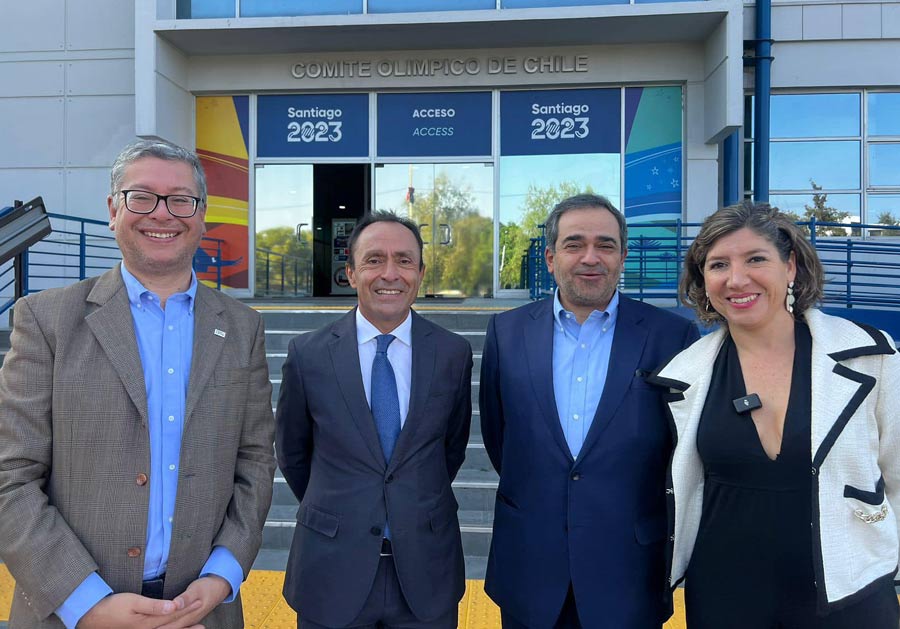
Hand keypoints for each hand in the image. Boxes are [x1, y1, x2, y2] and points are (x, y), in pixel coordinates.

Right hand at [77, 592, 195, 628]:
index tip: (200, 602)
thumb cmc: (112, 607)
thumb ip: (154, 606)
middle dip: (189, 621)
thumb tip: (173, 607)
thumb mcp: (133, 602)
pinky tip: (173, 628)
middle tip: (203, 620)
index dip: (187, 609)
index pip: (173, 615)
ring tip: (197, 628)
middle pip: (173, 627)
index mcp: (149, 623)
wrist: (92, 617)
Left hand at [155, 576, 231, 628]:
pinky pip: (177, 626)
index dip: (157, 626)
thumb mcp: (196, 589)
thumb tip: (175, 605)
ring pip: (173, 628)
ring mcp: (189, 621)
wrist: (220, 587)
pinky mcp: (189, 618)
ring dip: (162, 628)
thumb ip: (185, 598)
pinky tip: (162, 627)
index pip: (169, 624)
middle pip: (170, 628)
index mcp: (189, 615)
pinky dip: (169, 627)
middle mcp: (188, 621)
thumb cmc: (207, 586)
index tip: (145, 626)